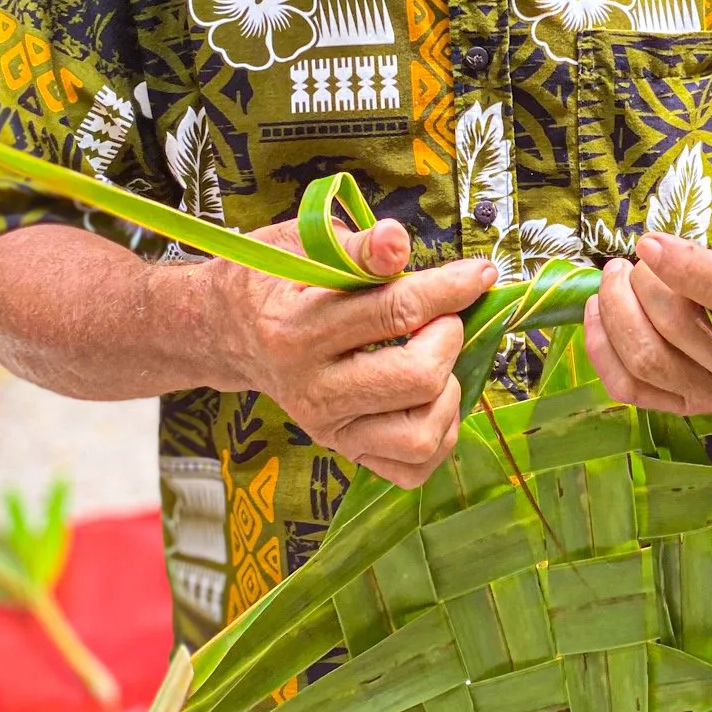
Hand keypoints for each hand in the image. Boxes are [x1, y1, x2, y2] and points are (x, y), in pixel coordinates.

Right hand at [181, 217, 496, 487]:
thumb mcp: (302, 245)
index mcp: (297, 330)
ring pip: (422, 435)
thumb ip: (357, 247)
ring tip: (434, 359)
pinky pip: (413, 469)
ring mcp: (328, 428)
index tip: (482, 273)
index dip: (451, 289)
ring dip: (449, 393)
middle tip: (442, 317)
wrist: (229, 333)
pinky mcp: (343, 451)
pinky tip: (429, 397)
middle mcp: (311, 389)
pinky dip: (438, 434)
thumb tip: (398, 242)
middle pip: (418, 379)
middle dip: (449, 338)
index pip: (394, 311)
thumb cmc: (274, 281)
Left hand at [583, 220, 711, 417]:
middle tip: (642, 256)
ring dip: (617, 309)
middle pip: (680, 325)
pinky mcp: (690, 408)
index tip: (647, 243)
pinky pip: (630, 389)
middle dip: (645, 281)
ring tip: (616, 276)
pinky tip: (599, 310)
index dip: (686, 268)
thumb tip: (670, 257)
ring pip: (648, 359)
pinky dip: (602, 348)